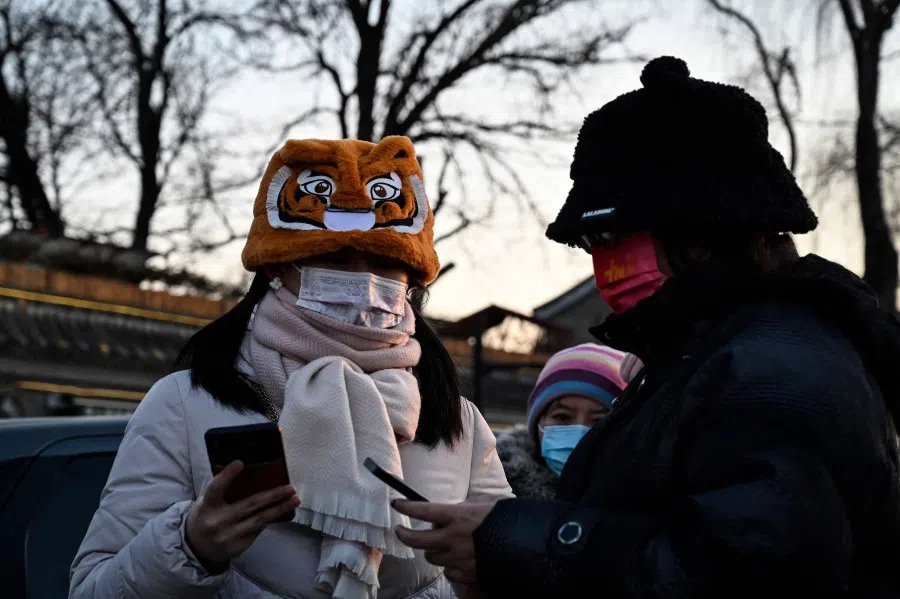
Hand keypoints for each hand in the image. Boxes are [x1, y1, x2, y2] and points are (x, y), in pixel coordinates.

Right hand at [185, 461, 299, 568]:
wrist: (197, 548)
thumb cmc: (207, 516)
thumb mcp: (207, 501)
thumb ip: (223, 489)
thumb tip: (250, 470)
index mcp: (207, 506)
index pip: (215, 488)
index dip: (227, 475)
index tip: (240, 463)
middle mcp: (217, 521)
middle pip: (249, 505)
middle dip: (273, 496)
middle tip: (290, 488)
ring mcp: (228, 536)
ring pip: (259, 520)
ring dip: (279, 509)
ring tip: (295, 500)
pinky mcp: (237, 547)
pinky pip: (257, 530)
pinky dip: (268, 520)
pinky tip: (280, 512)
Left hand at [392, 500, 496, 584]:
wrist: (526, 545)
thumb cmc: (506, 520)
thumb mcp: (485, 505)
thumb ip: (464, 509)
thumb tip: (451, 511)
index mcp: (458, 516)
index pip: (423, 510)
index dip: (407, 507)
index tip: (397, 504)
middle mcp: (454, 537)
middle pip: (417, 540)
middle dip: (404, 535)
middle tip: (400, 531)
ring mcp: (458, 557)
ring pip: (432, 557)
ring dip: (432, 550)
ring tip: (438, 544)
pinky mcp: (466, 573)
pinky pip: (448, 571)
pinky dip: (449, 565)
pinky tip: (456, 559)